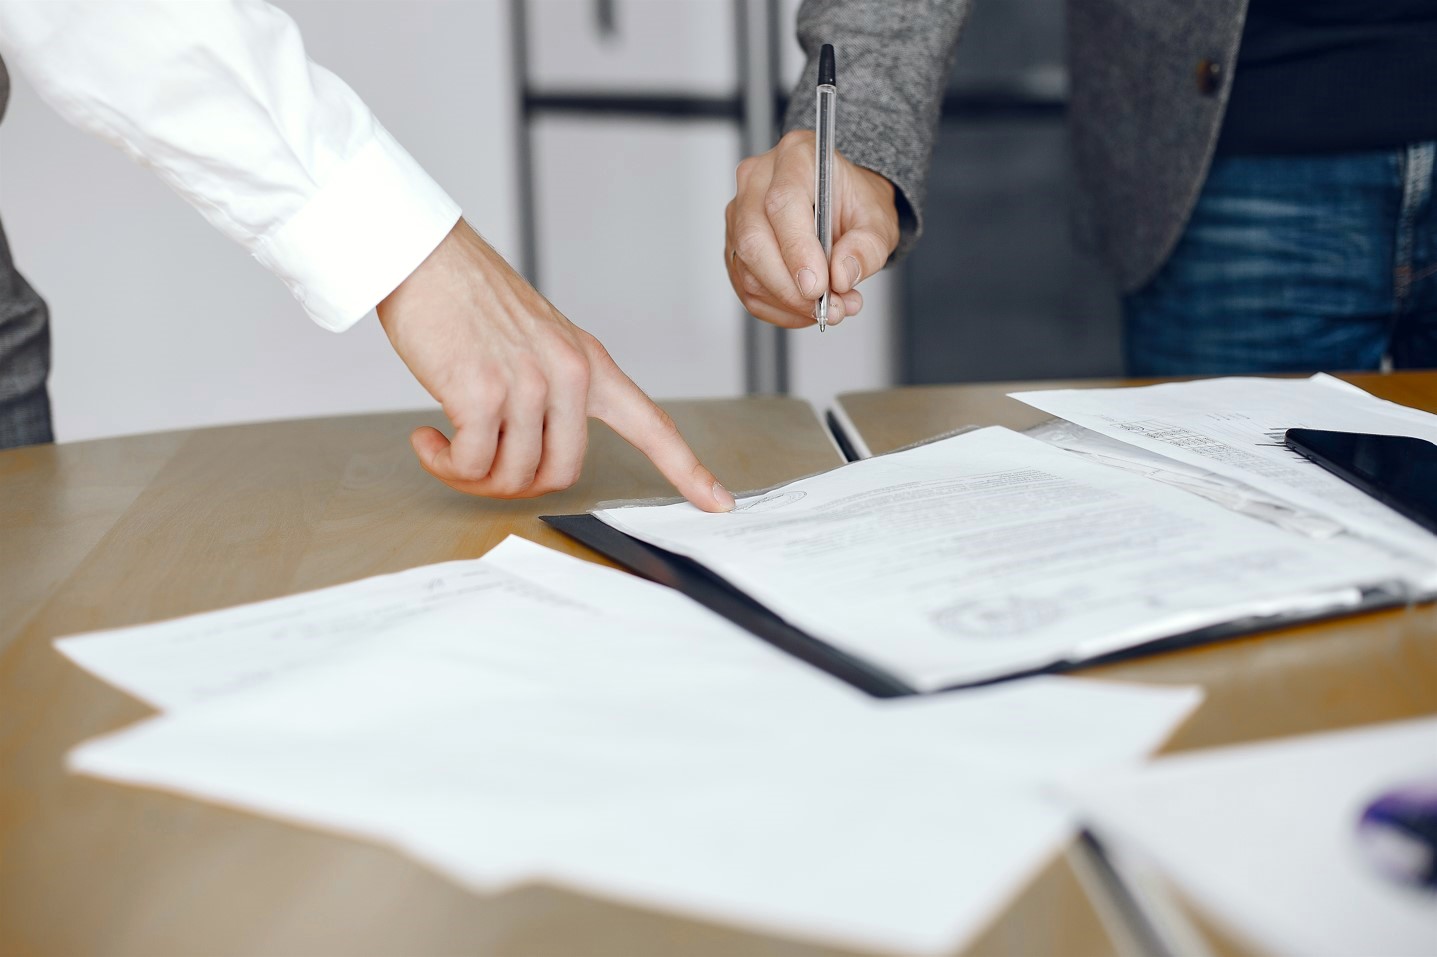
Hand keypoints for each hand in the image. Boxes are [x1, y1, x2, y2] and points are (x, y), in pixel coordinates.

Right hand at [377, 220, 734, 511]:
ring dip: (471, 475)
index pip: (652, 425)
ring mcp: (530, 384)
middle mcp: (570, 374)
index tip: (719, 503)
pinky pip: (471, 464)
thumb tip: (535, 457)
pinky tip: (427, 439)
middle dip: (514, 485)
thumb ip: (555, 391)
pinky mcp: (482, 392)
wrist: (424, 256)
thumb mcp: (537, 340)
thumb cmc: (469, 301)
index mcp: (590, 364)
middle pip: (562, 474)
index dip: (688, 470)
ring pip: (513, 476)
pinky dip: (445, 464)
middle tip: (477, 464)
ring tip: (445, 446)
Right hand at [724, 129, 899, 327]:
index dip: (797, 250)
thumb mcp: (878, 222)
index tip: (818, 287)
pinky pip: (746, 287)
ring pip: (747, 269)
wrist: (842, 206)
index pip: (782, 204)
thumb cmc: (855, 204)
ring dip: (788, 302)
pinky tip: (806, 308)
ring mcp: (739, 212)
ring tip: (829, 308)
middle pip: (754, 239)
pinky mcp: (734, 245)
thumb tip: (841, 275)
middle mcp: (757, 179)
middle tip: (827, 309)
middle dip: (789, 287)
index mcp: (796, 156)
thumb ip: (867, 248)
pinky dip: (778, 308)